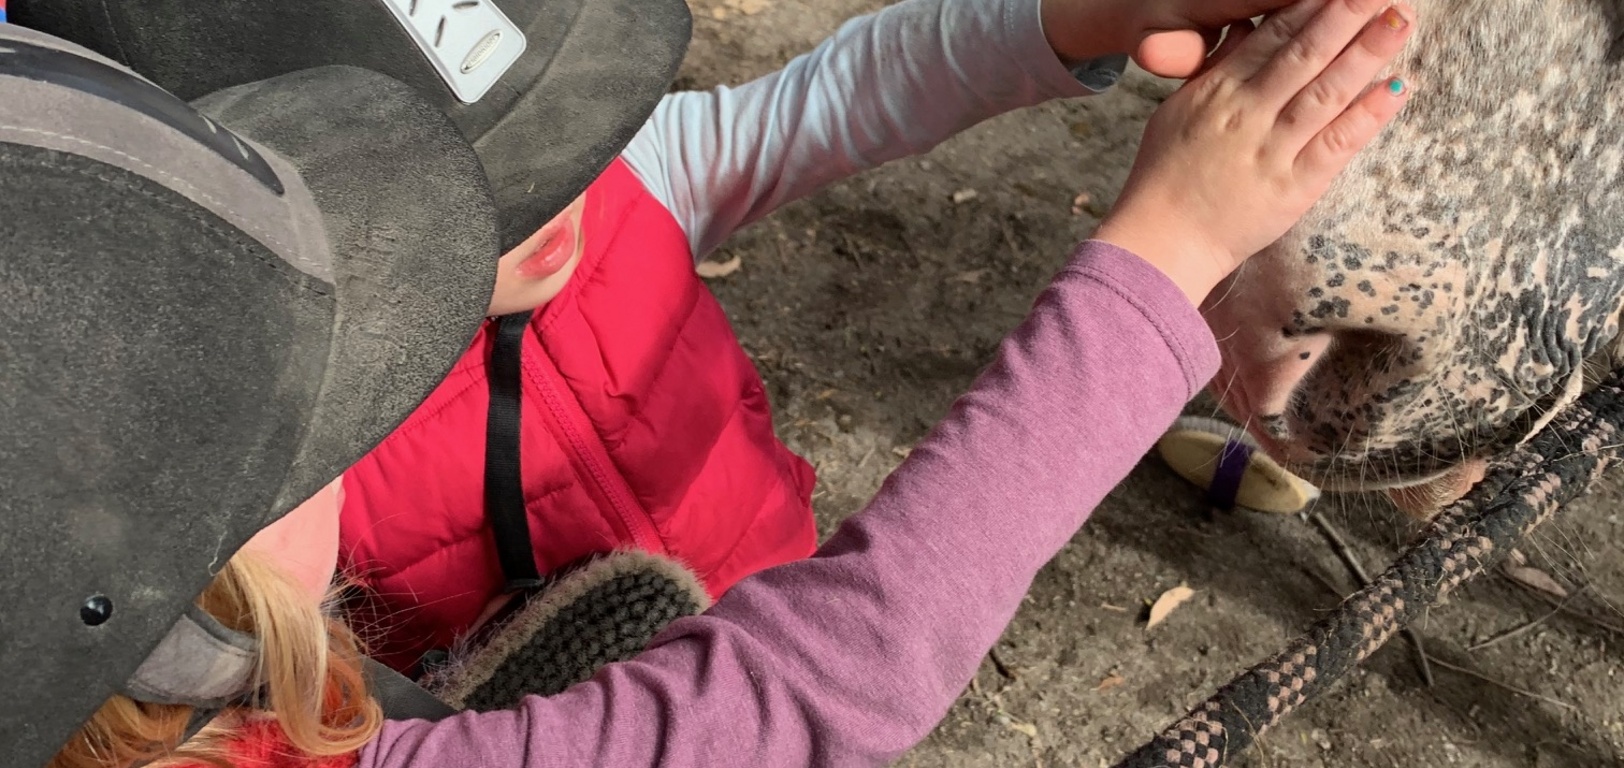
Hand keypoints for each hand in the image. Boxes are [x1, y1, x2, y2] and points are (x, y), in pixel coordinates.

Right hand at [1092, 0, 1414, 305]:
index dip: (1309, 5)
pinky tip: (1397, 86)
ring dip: (1368, 54)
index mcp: (1218, 91)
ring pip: (1327, 92)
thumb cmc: (1164, 178)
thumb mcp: (1177, 111)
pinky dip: (1369, 114)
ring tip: (1400, 20)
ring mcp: (1272, 151)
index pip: (1272, 35)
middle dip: (1347, 14)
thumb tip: (1245, 29)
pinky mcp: (1293, 188)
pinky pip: (1338, 144)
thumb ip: (1215, 68)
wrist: (1161, 243)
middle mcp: (1247, 115)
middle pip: (1306, 54)